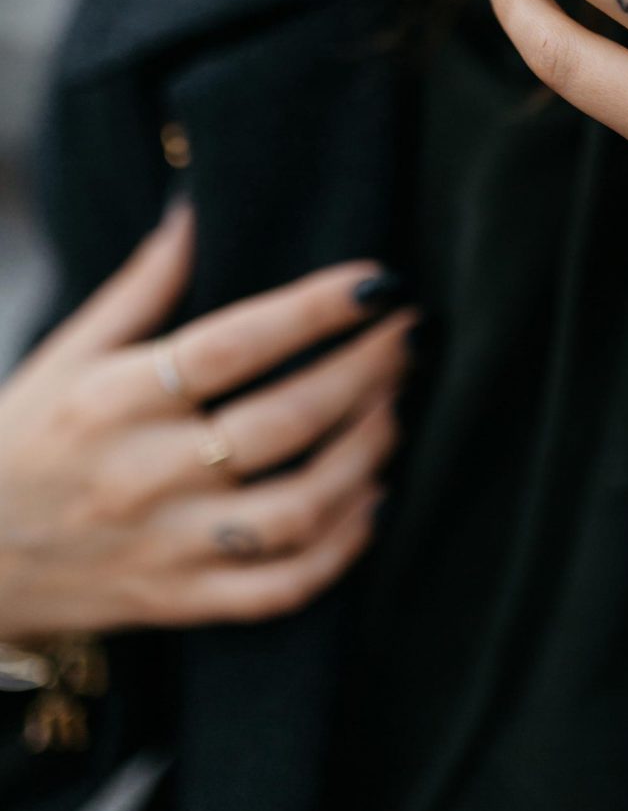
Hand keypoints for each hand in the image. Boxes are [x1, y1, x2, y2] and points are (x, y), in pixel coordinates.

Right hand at [0, 200, 420, 640]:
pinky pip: (281, 587)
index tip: (378, 282)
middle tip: (406, 338)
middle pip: (283, 421)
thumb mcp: (65, 353)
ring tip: (395, 410)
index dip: (315, 310)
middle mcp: (144, 473)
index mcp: (112, 399)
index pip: (233, 345)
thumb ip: (141, 287)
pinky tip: (371, 501)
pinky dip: (341, 547)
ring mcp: (167, 545)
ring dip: (364, 456)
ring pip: (297, 508)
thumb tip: (197, 208)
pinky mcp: (181, 602)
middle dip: (364, 373)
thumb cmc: (21, 441)